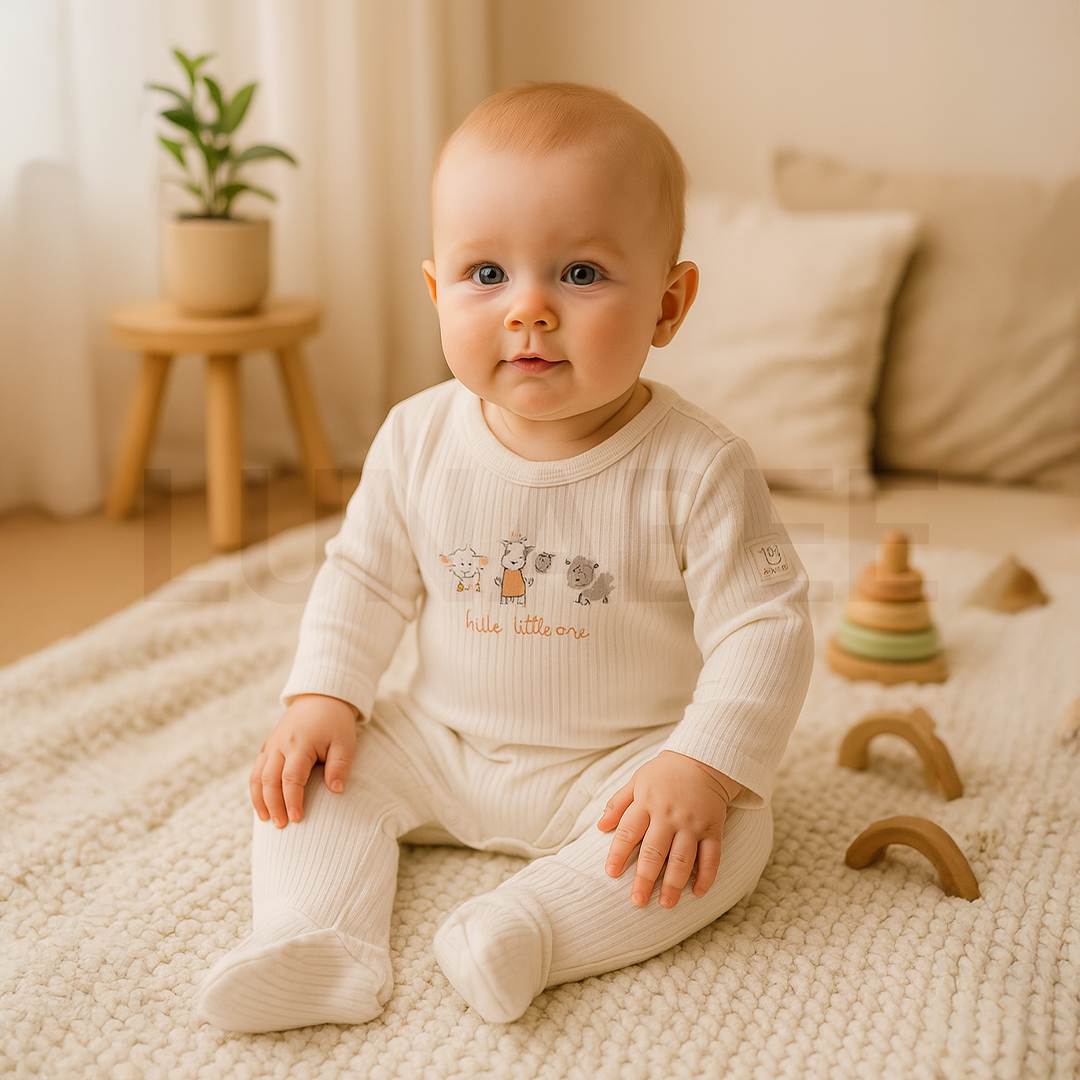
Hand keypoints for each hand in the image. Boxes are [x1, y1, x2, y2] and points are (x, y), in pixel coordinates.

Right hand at [249, 694, 358, 827]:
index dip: (292, 800)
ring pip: (258, 776)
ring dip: (259, 799)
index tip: (296, 819)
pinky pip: (257, 769)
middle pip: (270, 780)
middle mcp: (280, 744)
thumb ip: (339, 766)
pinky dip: (256, 788)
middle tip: (281, 826)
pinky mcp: (268, 745)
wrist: (321, 698)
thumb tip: (335, 790)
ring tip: (266, 819)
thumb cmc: (336, 723)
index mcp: (300, 743)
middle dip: (273, 805)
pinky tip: (262, 803)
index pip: (291, 778)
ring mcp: (271, 744)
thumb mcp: (345, 742)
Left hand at [597, 750, 741, 908]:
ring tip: (666, 904)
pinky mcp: (713, 828)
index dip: (618, 853)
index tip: (611, 873)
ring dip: (674, 884)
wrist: (704, 759)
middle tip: (637, 901)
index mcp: (647, 802)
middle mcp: (669, 814)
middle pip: (655, 851)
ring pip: (683, 858)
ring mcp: (693, 822)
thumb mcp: (638, 780)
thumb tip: (600, 826)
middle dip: (645, 879)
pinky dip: (706, 876)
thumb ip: (618, 803)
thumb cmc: (665, 772)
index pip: (628, 832)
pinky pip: (712, 856)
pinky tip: (698, 893)